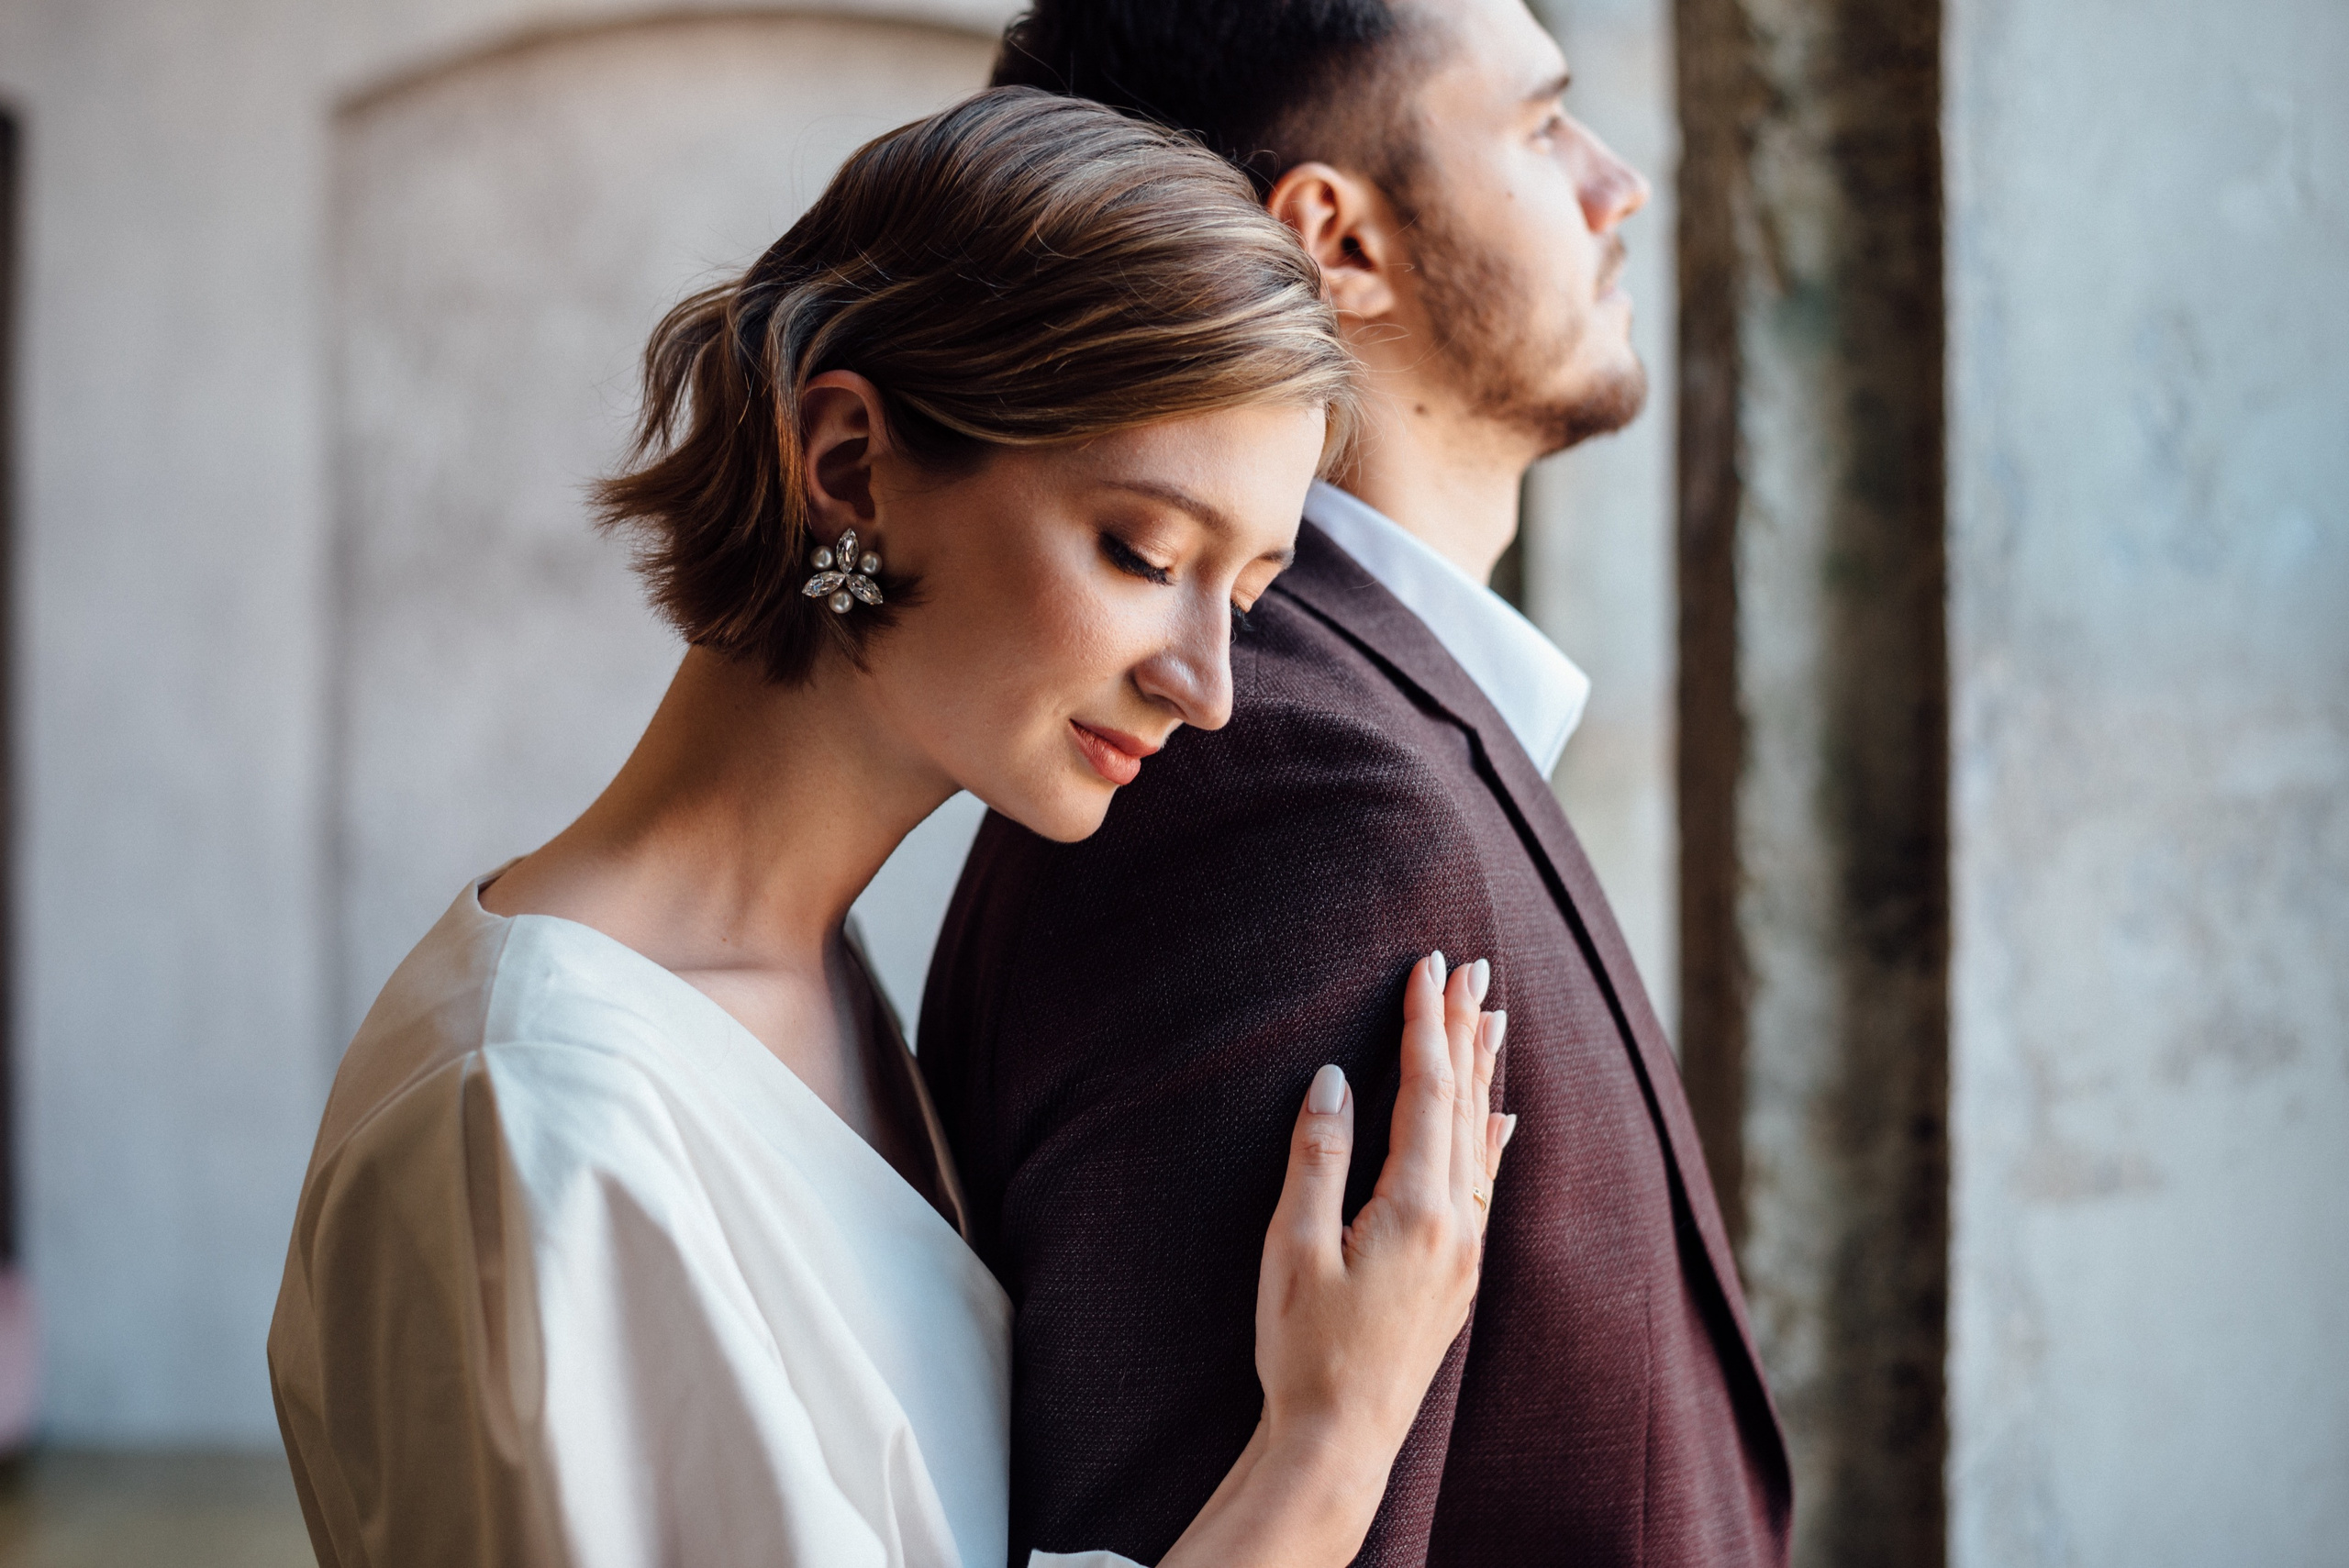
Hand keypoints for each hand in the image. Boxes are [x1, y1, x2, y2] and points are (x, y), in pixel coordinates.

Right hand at [1160, 951, 1513, 1567]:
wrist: (1340, 1440)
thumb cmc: (1305, 1348)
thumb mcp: (1291, 1246)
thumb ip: (1317, 1156)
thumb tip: (1336, 1080)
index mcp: (1414, 1206)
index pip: (1425, 1090)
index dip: (1425, 1024)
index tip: (1427, 967)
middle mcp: (1454, 1221)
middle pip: (1464, 1103)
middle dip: (1463, 1031)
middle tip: (1470, 968)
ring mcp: (1463, 1250)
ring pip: (1480, 1138)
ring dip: (1482, 1073)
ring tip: (1492, 1017)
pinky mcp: (1458, 1274)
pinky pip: (1485, 1180)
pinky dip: (1491, 1136)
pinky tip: (1501, 1118)